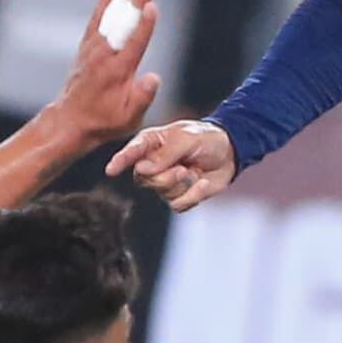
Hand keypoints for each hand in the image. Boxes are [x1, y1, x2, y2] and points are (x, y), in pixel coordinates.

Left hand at [47, 0, 162, 149]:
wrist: (71, 121)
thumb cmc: (104, 121)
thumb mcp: (128, 118)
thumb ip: (142, 98)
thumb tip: (154, 78)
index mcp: (118, 72)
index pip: (135, 43)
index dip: (145, 24)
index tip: (152, 6)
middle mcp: (105, 56)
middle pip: (123, 24)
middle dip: (135, 3)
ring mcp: (94, 50)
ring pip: (110, 18)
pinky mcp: (87, 48)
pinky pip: (96, 21)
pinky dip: (103, 4)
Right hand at [109, 118, 236, 210]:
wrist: (230, 152)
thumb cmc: (206, 138)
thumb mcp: (188, 138)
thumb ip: (166, 154)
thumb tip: (142, 169)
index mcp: (151, 143)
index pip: (131, 153)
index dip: (120, 161)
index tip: (111, 170)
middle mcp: (153, 163)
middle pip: (144, 179)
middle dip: (164, 177)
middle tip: (182, 169)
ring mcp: (165, 180)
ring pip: (161, 193)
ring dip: (181, 185)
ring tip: (192, 171)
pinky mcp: (179, 195)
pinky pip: (177, 204)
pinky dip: (193, 195)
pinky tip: (202, 183)